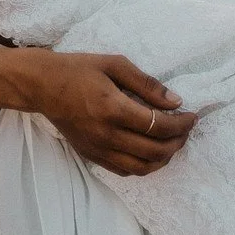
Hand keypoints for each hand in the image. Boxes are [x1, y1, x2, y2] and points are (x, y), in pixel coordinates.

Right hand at [32, 52, 196, 176]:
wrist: (42, 86)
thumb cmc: (78, 69)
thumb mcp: (114, 64)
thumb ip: (147, 84)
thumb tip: (175, 101)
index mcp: (114, 108)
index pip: (159, 125)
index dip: (181, 124)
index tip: (191, 116)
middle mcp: (107, 134)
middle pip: (155, 151)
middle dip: (178, 142)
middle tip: (185, 130)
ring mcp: (99, 149)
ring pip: (142, 167)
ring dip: (164, 158)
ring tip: (172, 143)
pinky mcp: (92, 155)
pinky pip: (125, 170)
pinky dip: (143, 165)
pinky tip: (149, 151)